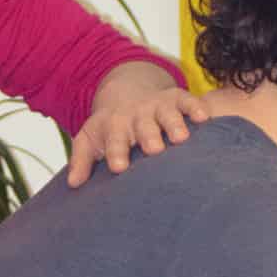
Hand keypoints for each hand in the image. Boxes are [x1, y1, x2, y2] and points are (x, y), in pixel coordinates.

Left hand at [67, 73, 207, 185]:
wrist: (126, 92)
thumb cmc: (110, 127)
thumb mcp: (89, 139)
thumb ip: (80, 161)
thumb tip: (72, 184)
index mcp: (114, 126)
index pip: (114, 140)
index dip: (116, 152)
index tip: (119, 167)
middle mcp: (137, 115)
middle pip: (142, 126)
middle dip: (148, 136)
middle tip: (153, 150)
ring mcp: (158, 106)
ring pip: (166, 114)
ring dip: (173, 124)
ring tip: (181, 138)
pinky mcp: (176, 99)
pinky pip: (187, 101)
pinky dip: (196, 107)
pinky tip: (204, 118)